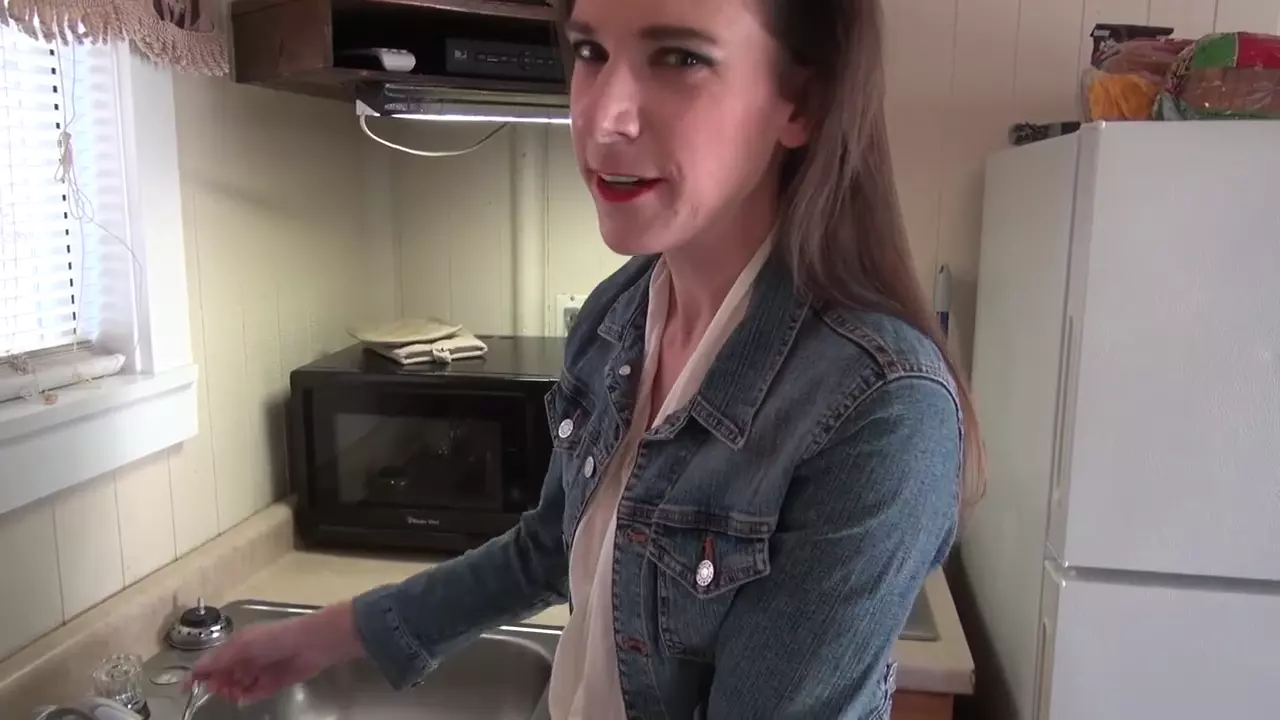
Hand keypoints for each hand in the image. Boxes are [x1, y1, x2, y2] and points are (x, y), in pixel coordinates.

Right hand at [190, 601, 364, 703]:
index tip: (186, 689)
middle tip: (219, 689)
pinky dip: (248, 696)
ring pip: (237, 686)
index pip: (211, 661)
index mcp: (236, 644)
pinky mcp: (272, 683)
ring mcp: (258, 671)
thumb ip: (218, 659)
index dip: (198, 674)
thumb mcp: (242, 645)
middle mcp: (245, 658)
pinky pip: (254, 693)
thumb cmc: (274, 639)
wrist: (310, 644)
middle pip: (222, 676)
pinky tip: (247, 696)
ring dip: (232, 691)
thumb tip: (194, 671)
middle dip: (217, 684)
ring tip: (235, 691)